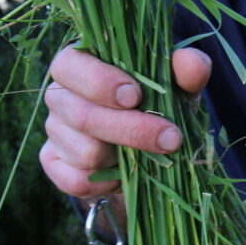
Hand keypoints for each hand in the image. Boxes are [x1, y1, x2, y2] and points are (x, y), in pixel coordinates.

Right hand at [39, 45, 211, 199]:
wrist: (142, 140)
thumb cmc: (156, 98)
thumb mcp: (176, 81)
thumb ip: (186, 67)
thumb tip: (193, 63)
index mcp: (78, 61)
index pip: (70, 65)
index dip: (99, 82)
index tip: (136, 96)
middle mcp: (58, 94)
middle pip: (81, 115)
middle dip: (130, 130)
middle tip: (170, 138)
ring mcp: (53, 130)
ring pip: (84, 151)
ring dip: (123, 157)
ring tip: (146, 152)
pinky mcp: (53, 163)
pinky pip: (76, 180)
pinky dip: (106, 183)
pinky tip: (124, 173)